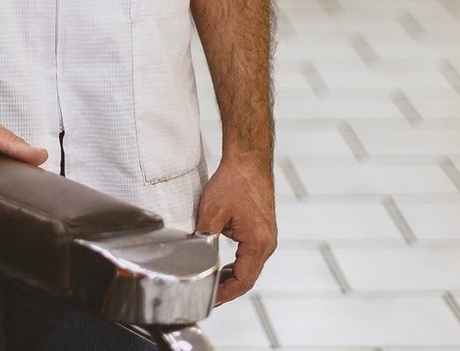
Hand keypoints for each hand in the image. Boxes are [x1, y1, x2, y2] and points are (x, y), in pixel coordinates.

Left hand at [196, 155, 277, 303]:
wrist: (249, 160)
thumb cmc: (235, 181)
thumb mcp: (212, 211)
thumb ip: (204, 236)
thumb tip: (192, 254)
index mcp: (259, 243)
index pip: (243, 281)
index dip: (225, 293)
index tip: (209, 298)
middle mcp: (267, 243)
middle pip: (248, 277)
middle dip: (227, 288)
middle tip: (206, 294)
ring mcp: (266, 237)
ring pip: (249, 267)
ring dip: (231, 277)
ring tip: (211, 283)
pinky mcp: (262, 230)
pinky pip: (250, 255)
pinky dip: (237, 264)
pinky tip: (222, 266)